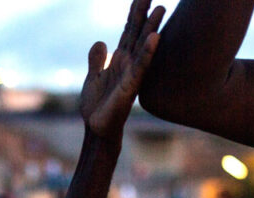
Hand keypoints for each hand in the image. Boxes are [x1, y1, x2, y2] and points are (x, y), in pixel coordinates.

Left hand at [80, 0, 164, 138]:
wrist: (97, 129)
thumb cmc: (98, 107)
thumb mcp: (93, 77)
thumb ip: (97, 60)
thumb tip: (100, 42)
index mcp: (120, 60)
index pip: (128, 31)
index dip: (134, 14)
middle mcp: (128, 64)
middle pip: (137, 33)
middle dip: (144, 13)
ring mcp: (131, 74)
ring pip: (143, 46)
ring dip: (151, 27)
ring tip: (160, 8)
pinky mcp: (130, 86)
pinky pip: (141, 66)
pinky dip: (147, 52)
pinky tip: (154, 37)